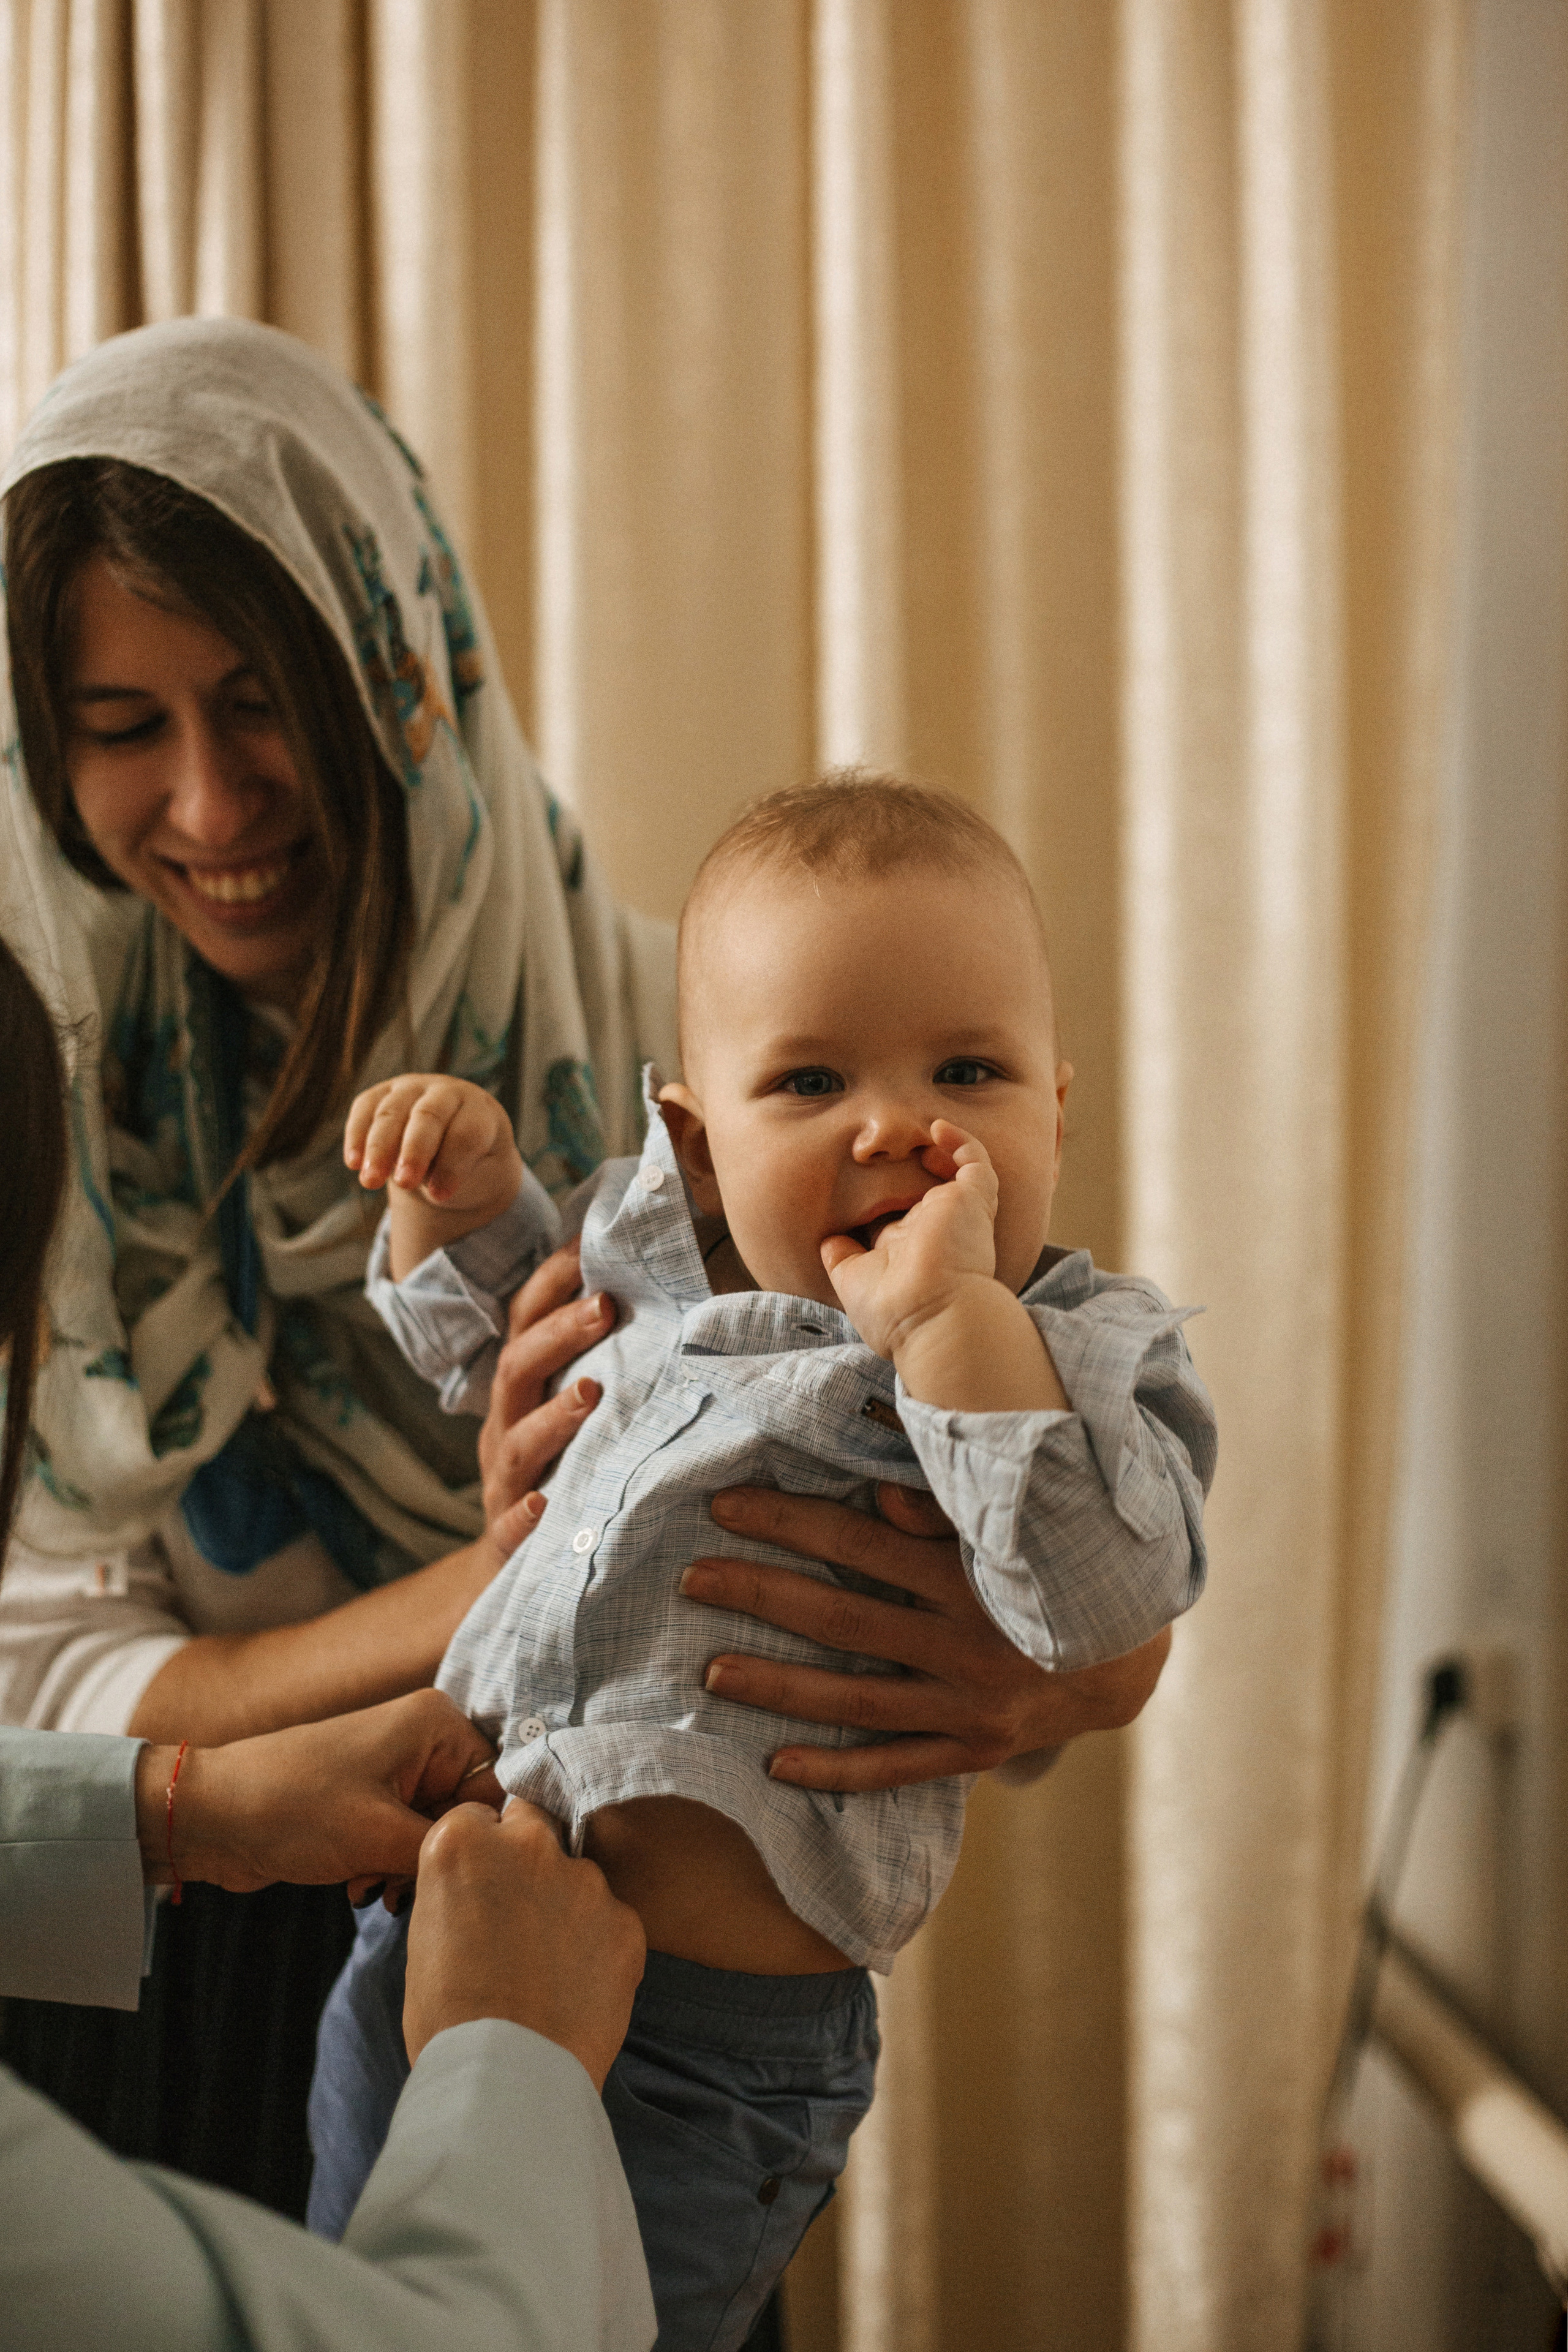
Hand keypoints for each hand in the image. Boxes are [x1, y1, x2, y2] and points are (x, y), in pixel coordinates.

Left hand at [137, 1690, 502, 1894]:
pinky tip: (360, 1887)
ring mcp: (397, 1768)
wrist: (211, 1816)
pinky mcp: (373, 1799)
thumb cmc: (292, 1809)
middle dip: (434, 1858)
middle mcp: (424, 1737)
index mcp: (437, 1723)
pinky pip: (407, 1840)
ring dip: (408, 1870)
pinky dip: (389, 1868)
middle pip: (467, 1813)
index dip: (478, 1837)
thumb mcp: (380, 1835)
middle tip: (398, 1884)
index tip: (451, 1874)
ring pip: (436, 1834)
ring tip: (372, 1885)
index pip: (497, 1788)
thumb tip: (501, 1860)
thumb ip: (451, 1847)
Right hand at [345, 1073, 524, 1278]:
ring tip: (370, 1182)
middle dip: (414, 1151)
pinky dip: (357, 1135)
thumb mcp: (475, 1175)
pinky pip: (365, 1109)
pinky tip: (353, 1163)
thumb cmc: (470, 1164)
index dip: (452, 1165)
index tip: (439, 1196)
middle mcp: (446, 1091)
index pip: (466, 1133)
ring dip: (379, 1148)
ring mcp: (412, 1087)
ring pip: (391, 1112)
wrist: (452, 1142)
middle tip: (404, 1184)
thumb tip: (414, 1183)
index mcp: (480, 1110)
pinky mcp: (382, 1093)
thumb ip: (453, 1176)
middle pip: (429, 1116)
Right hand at [404, 1799, 645, 2082]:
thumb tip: (482, 1886)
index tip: (481, 1890)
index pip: (478, 1819)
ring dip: (566, 1905)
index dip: (480, 1856)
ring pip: (577, 1875)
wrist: (507, 2082)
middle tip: (519, 1913)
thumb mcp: (426, 1937)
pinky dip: (598, 1946)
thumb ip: (460, 1889)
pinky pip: (611, 1921)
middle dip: (527, 1854)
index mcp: (463, 1842)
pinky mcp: (626, 1920)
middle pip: (533, 1822)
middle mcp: (528, 1844)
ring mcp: (584, 1880)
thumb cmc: (449, 2020)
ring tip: (548, 1969)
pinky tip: (577, 1989)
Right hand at [477, 1237, 614, 1554]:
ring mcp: (504, 1485)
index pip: (525, 1323)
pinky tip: (545, 1506)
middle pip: (517, 1369)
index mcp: (522, 1391)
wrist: (522, 1571)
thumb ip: (608, 1363)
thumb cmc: (566, 1473)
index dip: (551, 1282)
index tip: (589, 1245)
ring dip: (552, 1418)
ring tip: (591, 1395)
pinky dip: (525, 1515)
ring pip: (517, 1445)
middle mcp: (506, 1428)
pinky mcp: (508, 1542)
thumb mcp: (579, 1414)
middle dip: (558, 1335)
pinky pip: (511, 1527)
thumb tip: (670, 1297)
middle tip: (605, 1306)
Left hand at [680, 1484, 1170, 1788]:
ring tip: (710, 1674)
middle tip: (690, 1578)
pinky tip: (775, 1766)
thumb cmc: (1051, 1572)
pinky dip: (835, 1770)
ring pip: (854, 1699)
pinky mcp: (972, 1752)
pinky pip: (893, 1767)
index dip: (787, 1521)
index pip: (858, 1540)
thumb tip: (873, 1489)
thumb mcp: (1009, 1529)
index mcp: (969, 1575)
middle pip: (840, 1617)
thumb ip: (942, 1507)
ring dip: (778, 1687)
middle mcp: (966, 1644)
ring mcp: (968, 1706)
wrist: (1128, 1658)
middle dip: (758, 1594)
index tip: (724, 1505)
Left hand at [821, 1119, 994, 1357]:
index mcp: (908, 1251)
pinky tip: (937, 1128)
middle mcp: (935, 1231)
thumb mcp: (852, 1282)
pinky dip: (960, 1141)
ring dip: (938, 1152)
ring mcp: (957, 1215)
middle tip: (891, 1154)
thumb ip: (840, 1258)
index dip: (883, 1201)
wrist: (931, 1315)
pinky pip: (976, 1161)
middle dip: (912, 1173)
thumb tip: (828, 1241)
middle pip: (926, 1193)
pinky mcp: (975, 1200)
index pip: (899, 1218)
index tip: (859, 1186)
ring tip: (920, 1137)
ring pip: (956, 1174)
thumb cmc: (893, 1310)